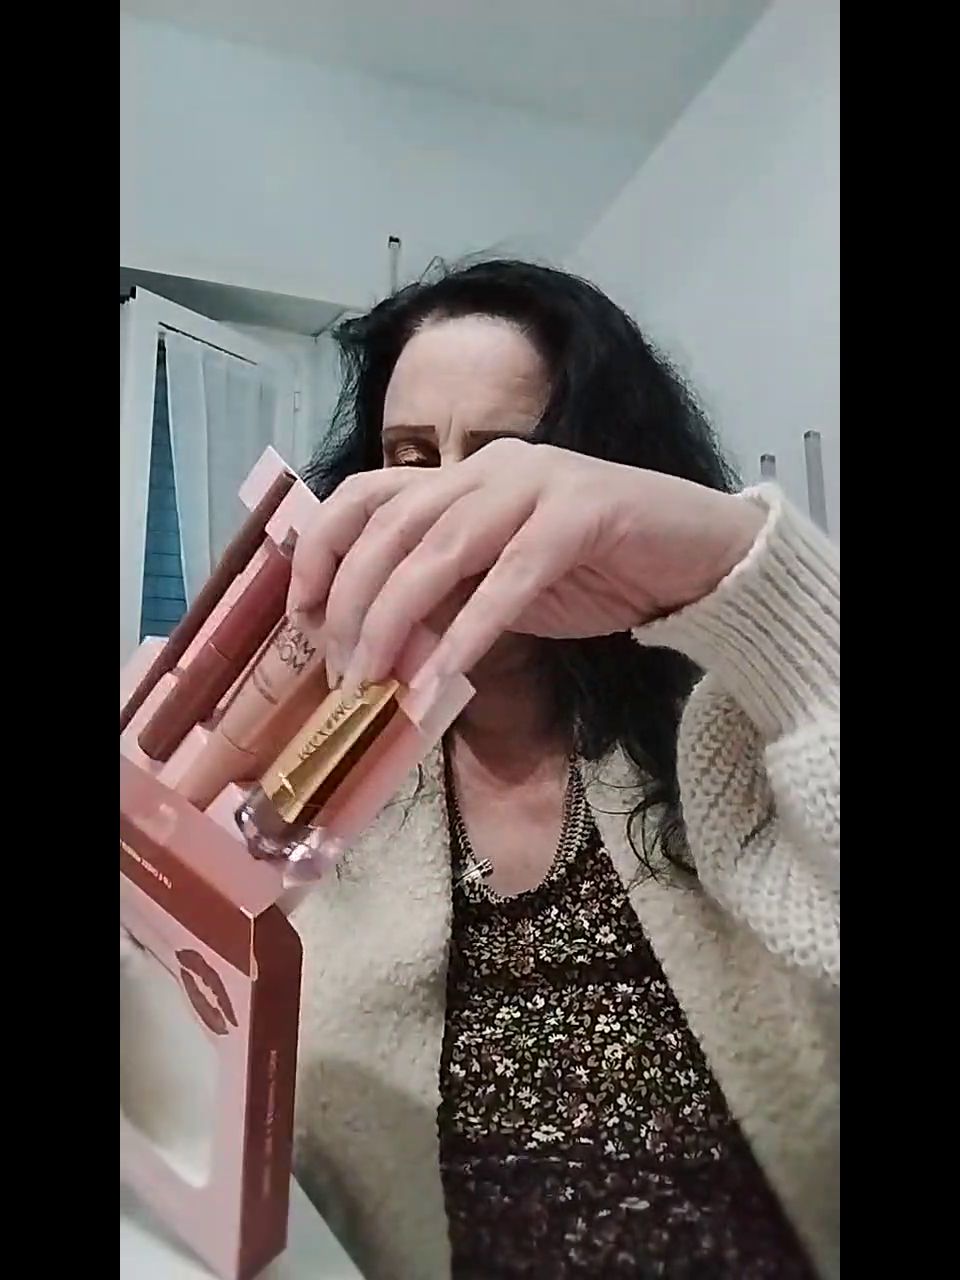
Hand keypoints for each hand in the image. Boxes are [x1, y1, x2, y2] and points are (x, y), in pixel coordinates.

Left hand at [290, 440, 763, 692]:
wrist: (699, 556)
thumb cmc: (598, 570)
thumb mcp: (501, 586)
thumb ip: (446, 597)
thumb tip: (378, 645)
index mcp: (463, 475)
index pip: (366, 494)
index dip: (322, 550)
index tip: (302, 617)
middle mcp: (490, 467)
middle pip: (391, 525)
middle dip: (352, 602)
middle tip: (342, 672)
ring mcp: (537, 483)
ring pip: (440, 547)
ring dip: (396, 620)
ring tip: (375, 681)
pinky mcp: (584, 514)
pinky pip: (511, 576)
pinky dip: (470, 631)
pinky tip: (443, 677)